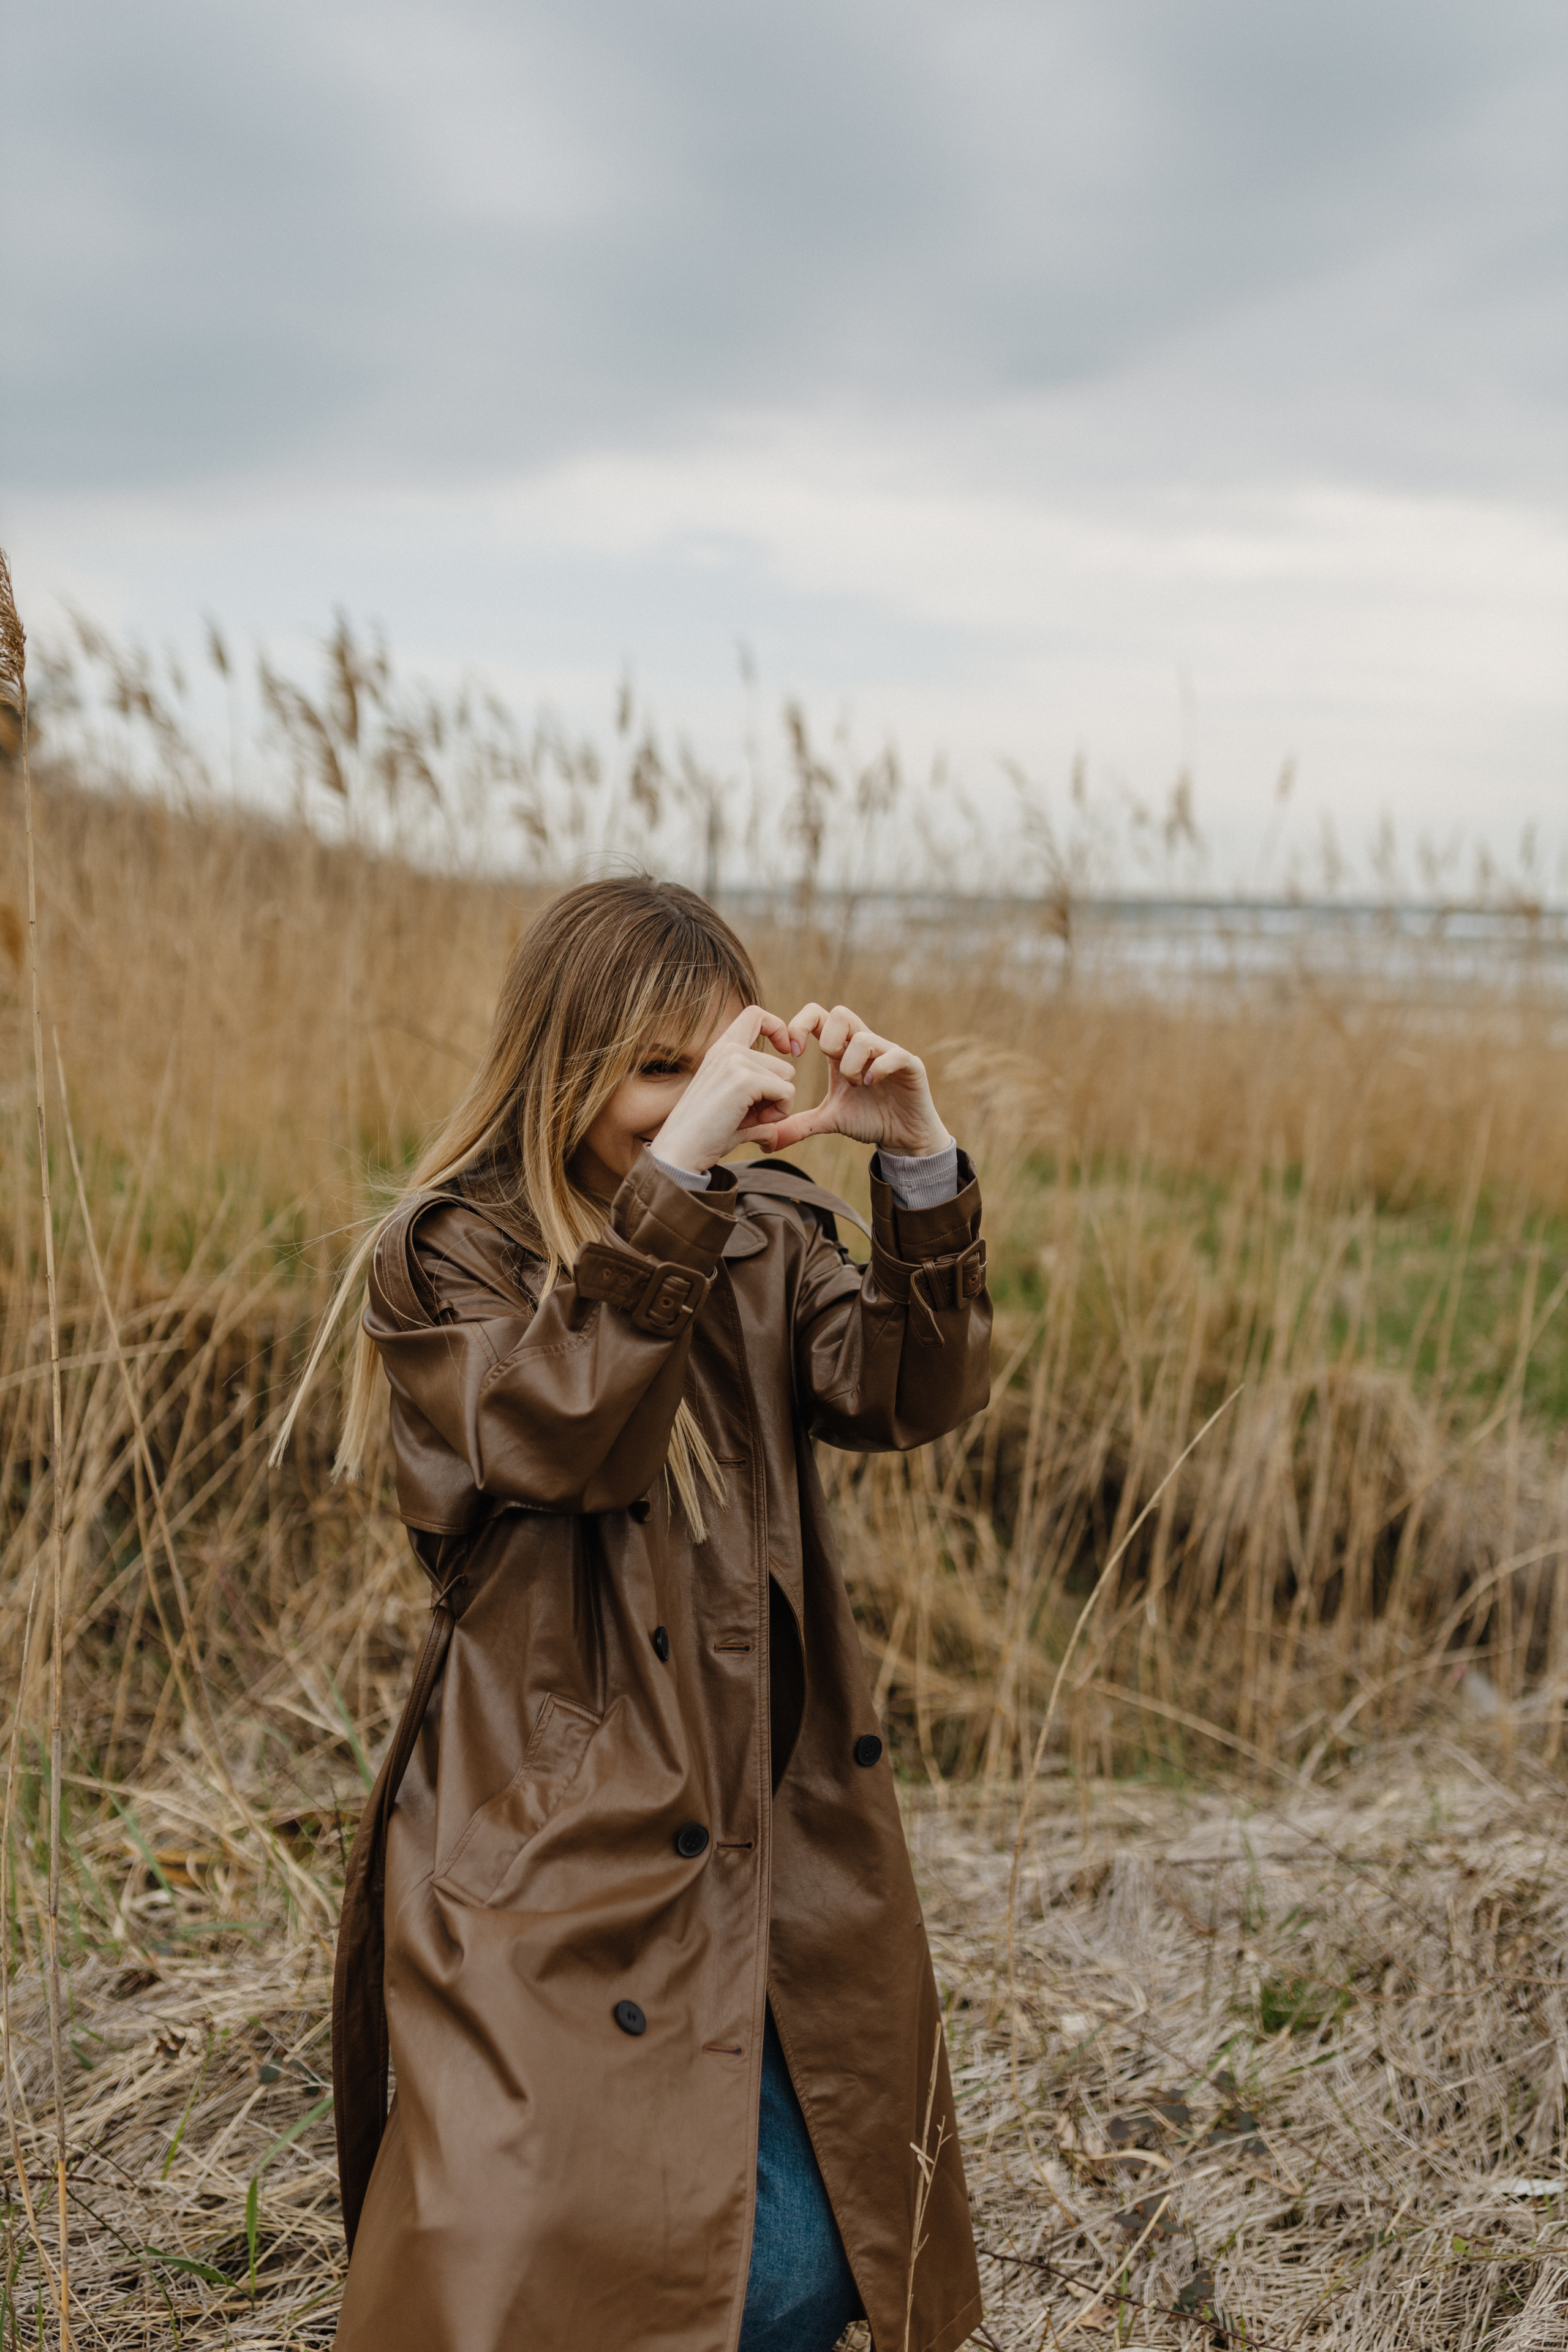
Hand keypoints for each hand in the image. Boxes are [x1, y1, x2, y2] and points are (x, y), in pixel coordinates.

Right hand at [650, 1003, 800, 1172]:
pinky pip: (787, 1092)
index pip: (755, 1014)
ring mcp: (734, 1062)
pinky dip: (779, 1113)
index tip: (786, 1051)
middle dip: (777, 1094)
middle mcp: (727, 1050)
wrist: (680, 1153)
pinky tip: (753, 1123)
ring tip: (749, 1120)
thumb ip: (755, 1111)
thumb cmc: (704, 1138)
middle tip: (752, 1115)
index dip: (778, 1029)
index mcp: (720, 1051)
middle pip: (784, 1064)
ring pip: (787, 1078)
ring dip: (778, 1105)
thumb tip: (774, 1133)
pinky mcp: (744, 1079)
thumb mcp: (733, 1114)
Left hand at [765, 1003, 951, 1156]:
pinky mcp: (909, 1064)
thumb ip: (798, 1125)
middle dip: (829, 1041)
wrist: (903, 1136)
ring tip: (856, 1086)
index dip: (800, 1025)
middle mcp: (864, 1044)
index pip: (818, 1015)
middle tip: (830, 1068)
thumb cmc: (868, 1119)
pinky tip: (871, 1086)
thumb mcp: (827, 1121)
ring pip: (864, 1037)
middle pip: (841, 1013)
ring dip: (852, 1064)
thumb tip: (766, 1142)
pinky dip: (878, 1069)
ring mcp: (888, 1051)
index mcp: (841, 1050)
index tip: (793, 1053)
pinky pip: (893, 1053)